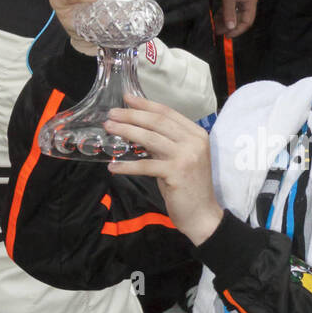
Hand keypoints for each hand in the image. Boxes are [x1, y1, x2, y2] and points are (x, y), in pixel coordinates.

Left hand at [106, 95, 222, 244]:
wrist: (202, 214)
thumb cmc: (188, 186)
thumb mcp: (180, 158)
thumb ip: (164, 144)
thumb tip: (137, 130)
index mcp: (196, 134)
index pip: (168, 113)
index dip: (146, 104)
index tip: (127, 98)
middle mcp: (194, 142)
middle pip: (157, 122)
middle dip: (132, 115)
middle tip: (112, 113)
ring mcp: (186, 156)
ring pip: (150, 138)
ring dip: (127, 131)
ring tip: (109, 128)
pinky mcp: (176, 173)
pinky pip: (145, 165)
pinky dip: (127, 166)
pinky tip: (113, 166)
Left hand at [217, 0, 257, 37]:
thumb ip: (229, 13)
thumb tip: (231, 27)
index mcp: (250, 1)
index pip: (247, 22)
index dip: (237, 30)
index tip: (226, 35)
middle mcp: (247, 0)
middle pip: (240, 18)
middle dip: (230, 25)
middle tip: (218, 31)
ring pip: (234, 13)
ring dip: (225, 19)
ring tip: (215, 25)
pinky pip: (230, 6)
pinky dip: (224, 12)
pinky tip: (215, 16)